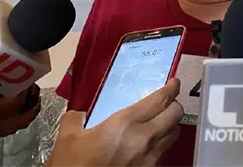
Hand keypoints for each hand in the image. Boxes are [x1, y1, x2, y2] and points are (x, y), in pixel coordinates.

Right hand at [0, 81, 40, 147]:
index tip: (28, 79)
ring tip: (24, 103)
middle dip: (32, 106)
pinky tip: (3, 114)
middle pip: (23, 119)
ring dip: (22, 116)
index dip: (27, 89)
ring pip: (12, 128)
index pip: (19, 100)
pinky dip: (8, 123)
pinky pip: (0, 132)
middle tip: (34, 94)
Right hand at [49, 78, 182, 166]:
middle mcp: (144, 138)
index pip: (159, 100)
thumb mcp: (67, 138)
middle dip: (174, 104)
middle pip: (175, 114)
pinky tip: (150, 143)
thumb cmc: (75, 165)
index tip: (174, 83)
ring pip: (174, 134)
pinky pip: (164, 151)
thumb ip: (74, 119)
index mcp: (125, 123)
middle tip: (168, 100)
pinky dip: (162, 143)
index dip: (171, 89)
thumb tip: (78, 115)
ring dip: (171, 124)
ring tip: (162, 120)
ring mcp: (150, 157)